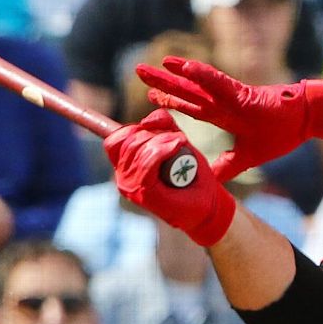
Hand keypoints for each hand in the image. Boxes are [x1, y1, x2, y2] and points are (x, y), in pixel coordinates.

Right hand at [103, 109, 236, 246]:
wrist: (209, 204)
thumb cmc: (192, 175)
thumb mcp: (177, 143)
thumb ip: (163, 125)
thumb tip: (146, 120)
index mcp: (125, 167)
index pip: (113, 141)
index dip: (132, 129)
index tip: (155, 131)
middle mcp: (123, 178)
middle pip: (126, 142)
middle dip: (151, 133)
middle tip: (176, 139)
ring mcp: (132, 188)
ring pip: (137, 150)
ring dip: (162, 140)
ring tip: (180, 144)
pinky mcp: (145, 194)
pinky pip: (147, 163)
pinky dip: (163, 150)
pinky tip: (177, 146)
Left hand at [136, 56, 322, 181]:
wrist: (307, 121)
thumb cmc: (283, 133)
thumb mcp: (249, 156)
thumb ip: (228, 166)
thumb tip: (210, 181)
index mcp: (226, 117)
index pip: (192, 108)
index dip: (172, 102)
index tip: (151, 97)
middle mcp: (225, 104)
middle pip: (188, 92)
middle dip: (164, 82)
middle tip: (139, 70)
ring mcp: (232, 98)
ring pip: (198, 84)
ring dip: (176, 73)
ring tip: (156, 61)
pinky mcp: (244, 94)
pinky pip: (218, 82)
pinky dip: (201, 74)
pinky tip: (184, 66)